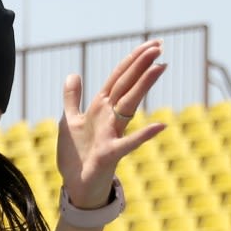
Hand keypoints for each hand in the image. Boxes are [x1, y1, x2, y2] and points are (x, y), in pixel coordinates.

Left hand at [56, 40, 167, 210]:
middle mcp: (109, 118)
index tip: (150, 44)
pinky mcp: (110, 154)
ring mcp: (112, 135)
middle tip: (159, 46)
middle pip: (126, 86)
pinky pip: (128, 144)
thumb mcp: (69, 121)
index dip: (131, 60)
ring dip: (144, 86)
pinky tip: (161, 125)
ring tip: (160, 67)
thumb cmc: (76, 156)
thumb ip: (72, 98)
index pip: (118, 78)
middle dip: (140, 65)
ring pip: (129, 105)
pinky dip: (143, 135)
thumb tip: (73, 74)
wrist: (76, 187)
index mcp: (100, 108)